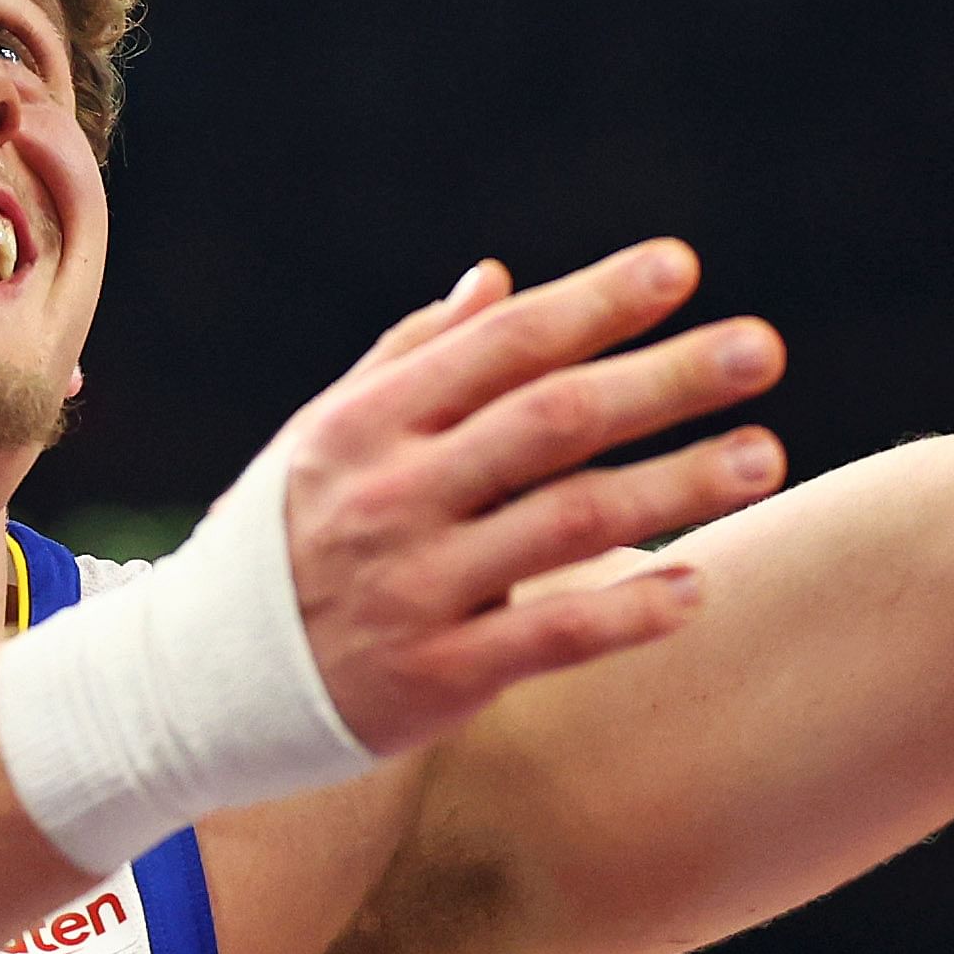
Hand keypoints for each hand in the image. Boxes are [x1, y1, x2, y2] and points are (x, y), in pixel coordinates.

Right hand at [264, 242, 787, 755]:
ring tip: (765, 456)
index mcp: (366, 425)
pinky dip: (627, 610)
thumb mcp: (322, 440)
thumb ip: (411, 360)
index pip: (500, 346)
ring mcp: (412, 587)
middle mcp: (390, 496)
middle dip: (662, 379)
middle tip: (762, 348)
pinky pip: (550, 636)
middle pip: (550, 421)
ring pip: (568, 523)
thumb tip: (498, 281)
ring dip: (676, 485)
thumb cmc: (279, 545)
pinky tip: (696, 587)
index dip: (594, 303)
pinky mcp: (432, 677)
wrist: (188, 687)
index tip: (681, 267)